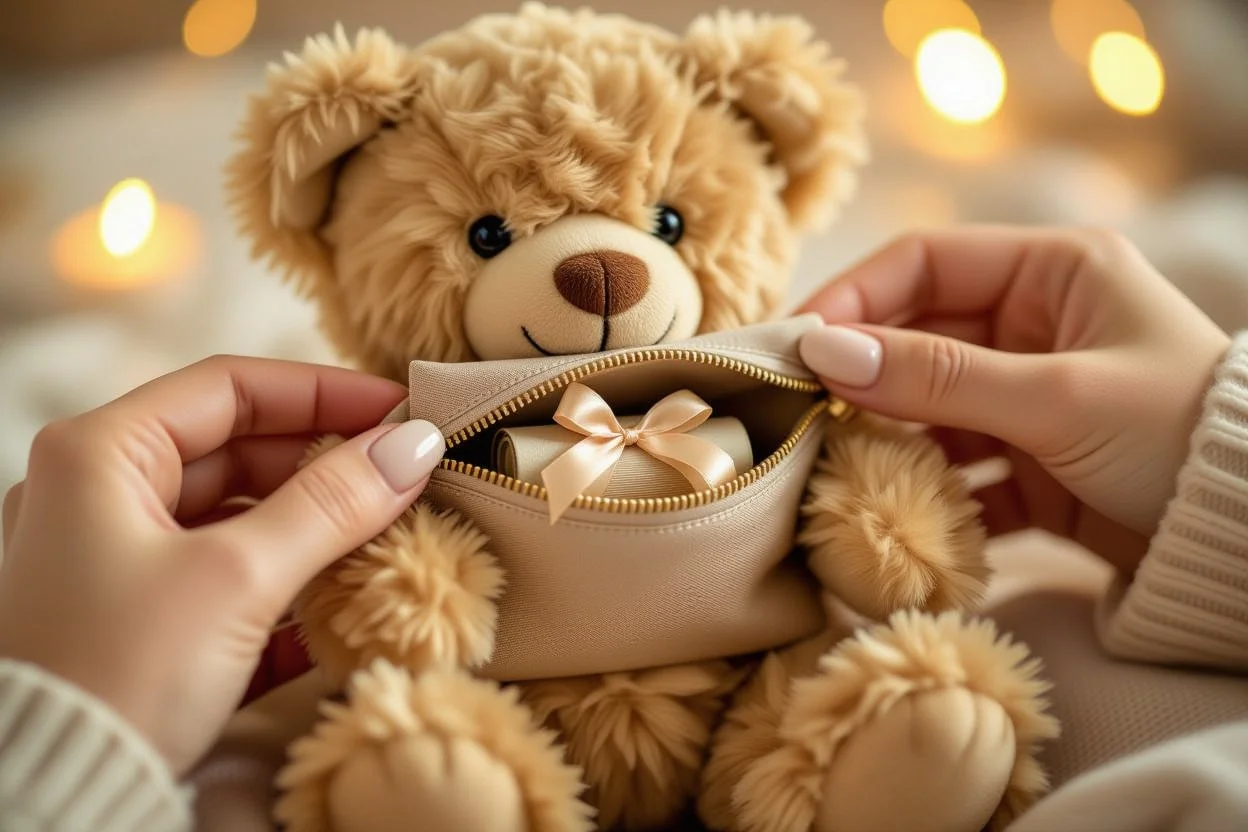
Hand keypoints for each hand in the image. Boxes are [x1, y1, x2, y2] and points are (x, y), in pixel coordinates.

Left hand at [0, 356, 443, 774]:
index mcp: (101, 454)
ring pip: (238, 518)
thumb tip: (415, 445)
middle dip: (326, 466)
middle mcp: (100, 495)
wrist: (53, 800)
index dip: (324, 391)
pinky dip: (287, 583)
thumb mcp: (237, 577)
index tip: (401, 410)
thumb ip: (331, 503)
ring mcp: (116, 561)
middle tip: (407, 477)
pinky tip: (345, 603)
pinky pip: (229, 577)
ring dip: (315, 528)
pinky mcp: (139, 623)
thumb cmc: (118, 673)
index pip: (230, 387)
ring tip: (390, 538)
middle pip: (238, 450)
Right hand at [797, 225, 1230, 573]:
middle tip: (796, 413)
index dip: (854, 298)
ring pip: (929, 408)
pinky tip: (894, 517)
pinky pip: (956, 469)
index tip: (795, 346)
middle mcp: (1036, 327)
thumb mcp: (1056, 396)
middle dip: (860, 377)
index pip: (924, 265)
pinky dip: (925, 493)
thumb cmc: (1175, 435)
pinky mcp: (1031, 466)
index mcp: (1053, 274)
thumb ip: (936, 376)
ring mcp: (1030, 399)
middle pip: (917, 339)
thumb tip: (823, 352)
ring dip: (885, 439)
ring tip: (833, 469)